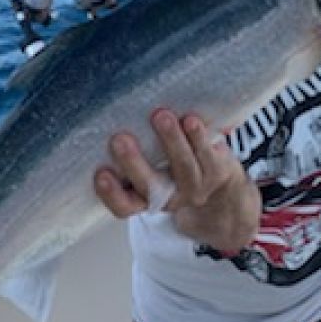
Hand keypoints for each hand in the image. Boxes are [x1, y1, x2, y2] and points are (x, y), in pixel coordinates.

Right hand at [94, 108, 260, 252]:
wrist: (220, 186)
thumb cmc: (172, 167)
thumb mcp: (148, 168)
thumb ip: (131, 152)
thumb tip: (107, 115)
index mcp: (144, 198)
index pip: (124, 205)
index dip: (110, 194)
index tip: (100, 173)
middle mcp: (168, 196)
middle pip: (149, 185)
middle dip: (133, 162)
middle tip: (119, 139)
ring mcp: (194, 186)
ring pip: (183, 166)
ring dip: (171, 140)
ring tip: (160, 116)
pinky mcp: (217, 171)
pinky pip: (207, 154)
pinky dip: (198, 136)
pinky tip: (190, 120)